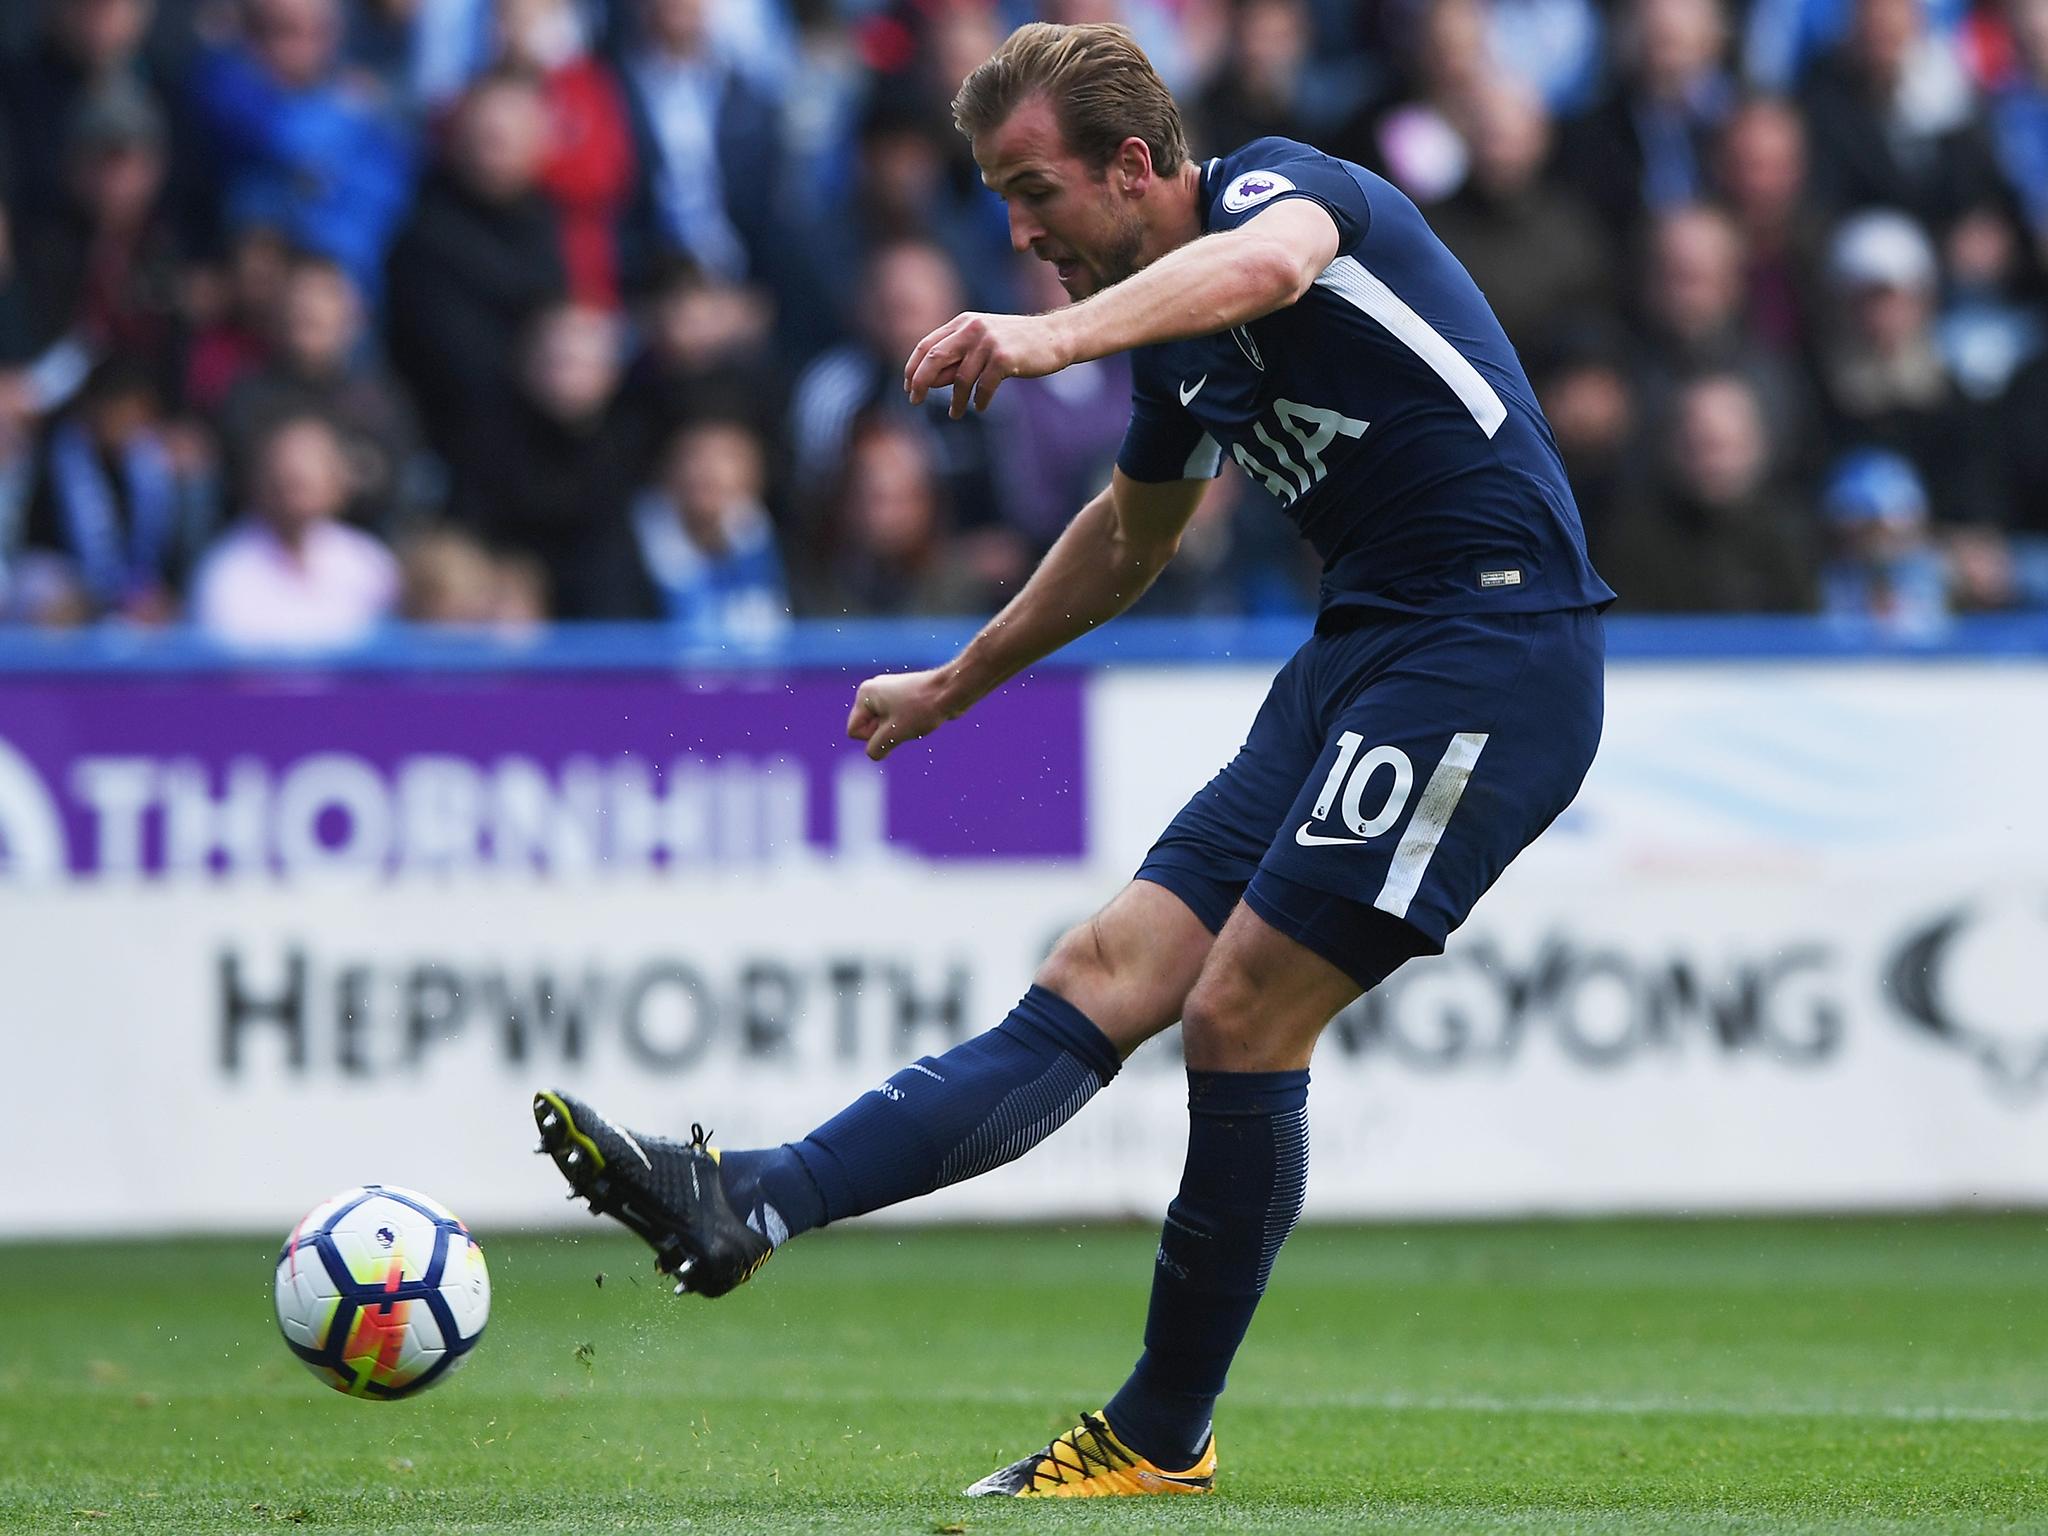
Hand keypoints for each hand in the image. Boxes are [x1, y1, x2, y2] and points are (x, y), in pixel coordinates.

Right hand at [846, 668, 952, 760]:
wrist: (951, 691)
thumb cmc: (922, 709)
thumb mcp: (893, 734)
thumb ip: (875, 748)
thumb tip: (873, 753)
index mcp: (864, 694)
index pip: (854, 731)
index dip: (874, 737)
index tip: (894, 726)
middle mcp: (872, 690)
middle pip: (867, 729)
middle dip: (886, 733)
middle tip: (906, 722)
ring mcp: (888, 693)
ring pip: (883, 727)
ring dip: (898, 731)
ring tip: (914, 718)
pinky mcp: (902, 698)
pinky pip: (896, 722)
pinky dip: (906, 725)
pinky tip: (920, 717)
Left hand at [905, 311, 1070, 417]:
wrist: (1055, 337)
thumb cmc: (1016, 344)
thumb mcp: (982, 345)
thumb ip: (957, 359)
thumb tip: (928, 382)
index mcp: (963, 323)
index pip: (927, 345)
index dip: (913, 367)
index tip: (908, 387)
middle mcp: (972, 328)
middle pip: (935, 358)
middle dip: (920, 382)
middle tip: (914, 401)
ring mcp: (989, 342)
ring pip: (961, 378)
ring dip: (956, 401)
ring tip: (955, 414)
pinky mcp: (1004, 358)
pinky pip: (984, 386)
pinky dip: (979, 400)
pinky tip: (979, 407)